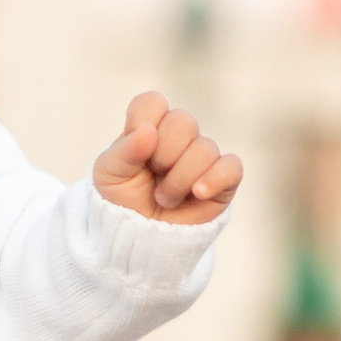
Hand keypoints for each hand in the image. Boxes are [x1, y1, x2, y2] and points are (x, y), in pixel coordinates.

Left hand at [93, 91, 239, 226]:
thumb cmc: (122, 201)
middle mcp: (178, 138)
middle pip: (182, 121)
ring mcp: (202, 157)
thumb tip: (147, 131)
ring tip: (164, 198)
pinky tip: (197, 193)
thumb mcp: (109, 175)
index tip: (136, 148)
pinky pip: (231, 167)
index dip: (144, 121)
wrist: (139, 238)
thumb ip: (124, 150)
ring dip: (179, 179)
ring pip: (204, 149)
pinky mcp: (223, 180)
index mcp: (149, 128)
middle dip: (163, 154)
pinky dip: (214, 179)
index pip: (152, 103)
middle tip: (153, 177)